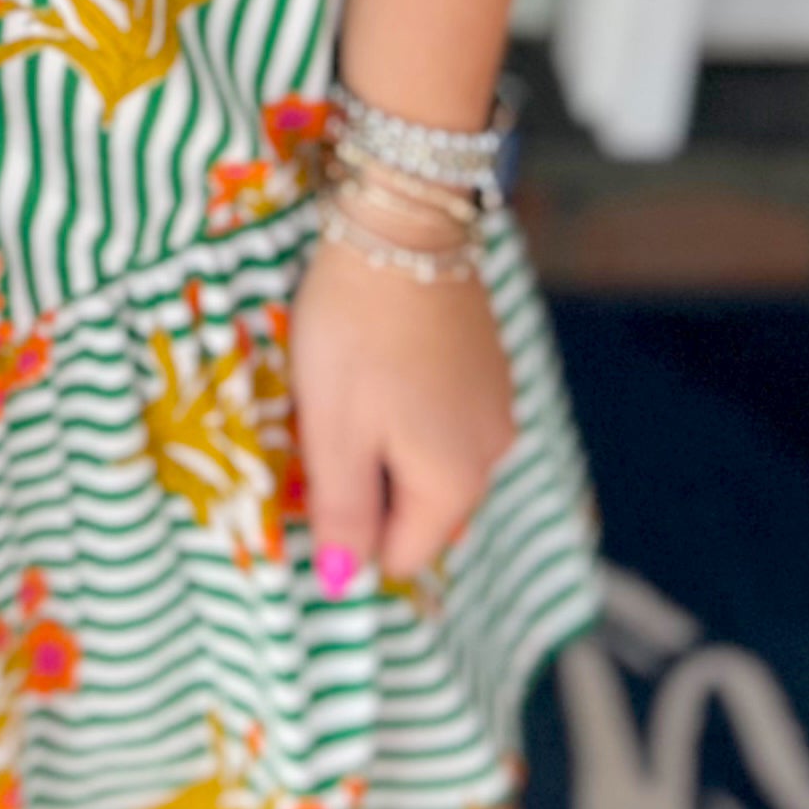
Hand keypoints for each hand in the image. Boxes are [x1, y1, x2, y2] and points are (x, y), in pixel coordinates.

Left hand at [289, 236, 516, 596]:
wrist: (404, 225)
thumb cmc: (356, 333)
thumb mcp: (334, 429)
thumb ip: (343, 511)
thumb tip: (343, 583)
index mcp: (454, 482)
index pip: (403, 554)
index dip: (350, 534)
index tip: (311, 481)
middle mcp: (491, 453)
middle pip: (422, 510)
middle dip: (370, 489)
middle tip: (322, 432)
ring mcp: (497, 405)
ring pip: (432, 461)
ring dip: (387, 447)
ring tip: (345, 394)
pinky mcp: (489, 364)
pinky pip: (446, 418)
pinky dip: (408, 410)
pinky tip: (376, 368)